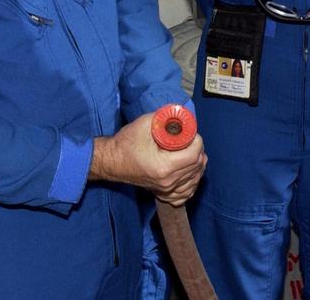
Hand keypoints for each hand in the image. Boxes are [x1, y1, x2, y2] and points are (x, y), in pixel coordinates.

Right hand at [89, 112, 206, 204]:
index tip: (191, 133)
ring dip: (197, 164)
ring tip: (189, 151)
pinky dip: (191, 181)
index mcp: (164, 166)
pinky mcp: (164, 193)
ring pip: (195, 178)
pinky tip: (188, 171)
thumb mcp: (145, 124)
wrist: (111, 161)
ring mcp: (166, 189)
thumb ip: (167, 118)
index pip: (194, 155)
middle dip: (198, 149)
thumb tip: (183, 117)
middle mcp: (167, 181)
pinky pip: (187, 192)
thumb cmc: (125, 144)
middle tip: (189, 139)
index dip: (197, 141)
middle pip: (197, 166)